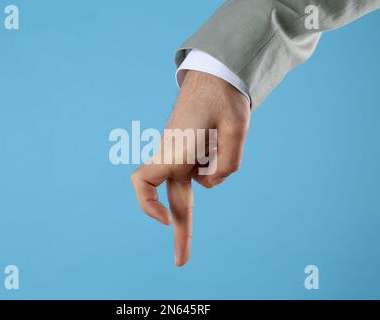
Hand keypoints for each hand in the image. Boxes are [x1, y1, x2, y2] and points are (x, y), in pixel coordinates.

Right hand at [131, 70, 250, 265]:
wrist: (217, 76)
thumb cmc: (223, 97)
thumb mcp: (236, 130)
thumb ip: (227, 164)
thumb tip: (211, 180)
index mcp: (175, 150)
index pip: (143, 181)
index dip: (147, 204)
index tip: (166, 218)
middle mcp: (173, 156)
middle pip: (173, 199)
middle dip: (181, 231)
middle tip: (181, 262)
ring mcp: (181, 155)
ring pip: (196, 182)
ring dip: (214, 170)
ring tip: (222, 136)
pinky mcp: (190, 153)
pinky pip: (204, 170)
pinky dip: (218, 162)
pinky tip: (221, 139)